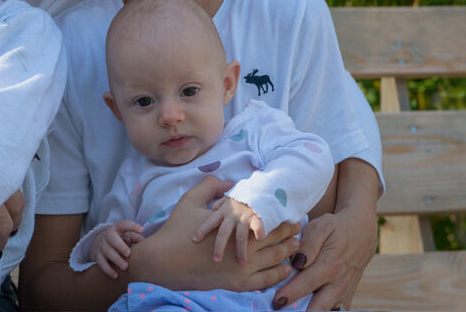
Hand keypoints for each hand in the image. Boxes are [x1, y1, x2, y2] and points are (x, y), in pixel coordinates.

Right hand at [90, 220, 144, 278]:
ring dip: (116, 259)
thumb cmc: (120, 239)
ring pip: (106, 251)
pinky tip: (116, 275)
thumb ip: (136, 238)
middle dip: (120, 246)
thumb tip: (146, 244)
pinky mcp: (97, 255)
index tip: (142, 230)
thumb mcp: (127, 235)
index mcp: (117, 228)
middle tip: (129, 254)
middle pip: (112, 238)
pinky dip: (108, 270)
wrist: (101, 241)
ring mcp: (101, 245)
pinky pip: (101, 263)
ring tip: (125, 267)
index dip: (133, 226)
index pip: (124, 224)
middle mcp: (108, 235)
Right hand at [129, 177, 299, 291]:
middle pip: (274, 241)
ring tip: (297, 248)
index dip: (281, 218)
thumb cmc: (177, 230)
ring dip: (287, 253)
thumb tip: (227, 182)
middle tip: (300, 230)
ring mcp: (242, 269)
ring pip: (273, 261)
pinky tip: (284, 270)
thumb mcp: (191, 201)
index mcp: (236, 227)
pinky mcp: (236, 283)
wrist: (164, 261)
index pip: (266, 222)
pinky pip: (263, 281)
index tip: (293, 213)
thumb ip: (210, 187)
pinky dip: (276, 275)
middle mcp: (244, 249)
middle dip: (289, 235)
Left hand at [191, 196, 263, 263]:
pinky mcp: (257, 217)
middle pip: (223, 232)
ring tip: (241, 263)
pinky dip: (259, 232)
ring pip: (241, 235)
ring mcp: (244, 217)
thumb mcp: (225, 199)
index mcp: (222, 211)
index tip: (194, 240)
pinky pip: (258, 225)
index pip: (209, 221)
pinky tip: (259, 240)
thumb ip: (217, 206)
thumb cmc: (240, 197)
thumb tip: (210, 212)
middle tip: (216, 260)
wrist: (258, 189)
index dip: (202, 230)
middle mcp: (232, 215)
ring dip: (241, 249)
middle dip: (219, 246)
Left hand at [272, 207, 376, 309]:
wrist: (362, 232)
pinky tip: (307, 309)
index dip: (288, 295)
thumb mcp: (321, 226)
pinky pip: (335, 311)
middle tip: (281, 309)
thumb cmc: (336, 228)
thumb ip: (308, 244)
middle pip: (317, 308)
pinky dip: (322, 311)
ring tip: (293, 310)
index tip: (276, 302)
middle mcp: (338, 284)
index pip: (305, 285)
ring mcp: (344, 293)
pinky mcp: (346, 297)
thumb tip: (297, 262)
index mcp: (329, 266)